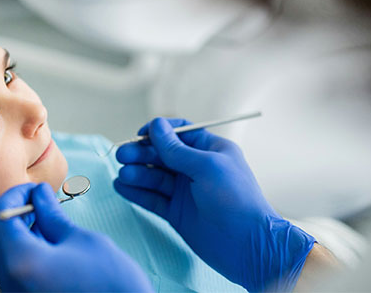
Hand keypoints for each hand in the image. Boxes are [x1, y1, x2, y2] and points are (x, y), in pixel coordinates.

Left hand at [0, 183, 152, 292]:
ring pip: (6, 255)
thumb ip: (52, 215)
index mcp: (22, 261)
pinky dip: (28, 253)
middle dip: (16, 213)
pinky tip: (52, 246)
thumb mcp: (82, 240)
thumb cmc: (111, 283)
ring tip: (50, 222)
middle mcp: (11, 282)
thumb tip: (39, 194)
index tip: (35, 188)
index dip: (15, 194)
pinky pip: (16, 272)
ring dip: (22, 233)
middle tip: (42, 202)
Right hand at [114, 117, 314, 291]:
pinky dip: (137, 192)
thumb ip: (176, 149)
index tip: (140, 135)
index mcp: (210, 150)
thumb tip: (156, 126)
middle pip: (161, 154)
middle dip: (141, 154)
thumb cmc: (236, 199)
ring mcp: (186, 191)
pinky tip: (122, 187)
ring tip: (123, 175)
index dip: (158, 131)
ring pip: (154, 177)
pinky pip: (152, 198)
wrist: (249, 246)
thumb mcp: (206, 167)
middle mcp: (196, 168)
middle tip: (122, 156)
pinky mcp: (177, 213)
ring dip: (137, 174)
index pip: (179, 133)